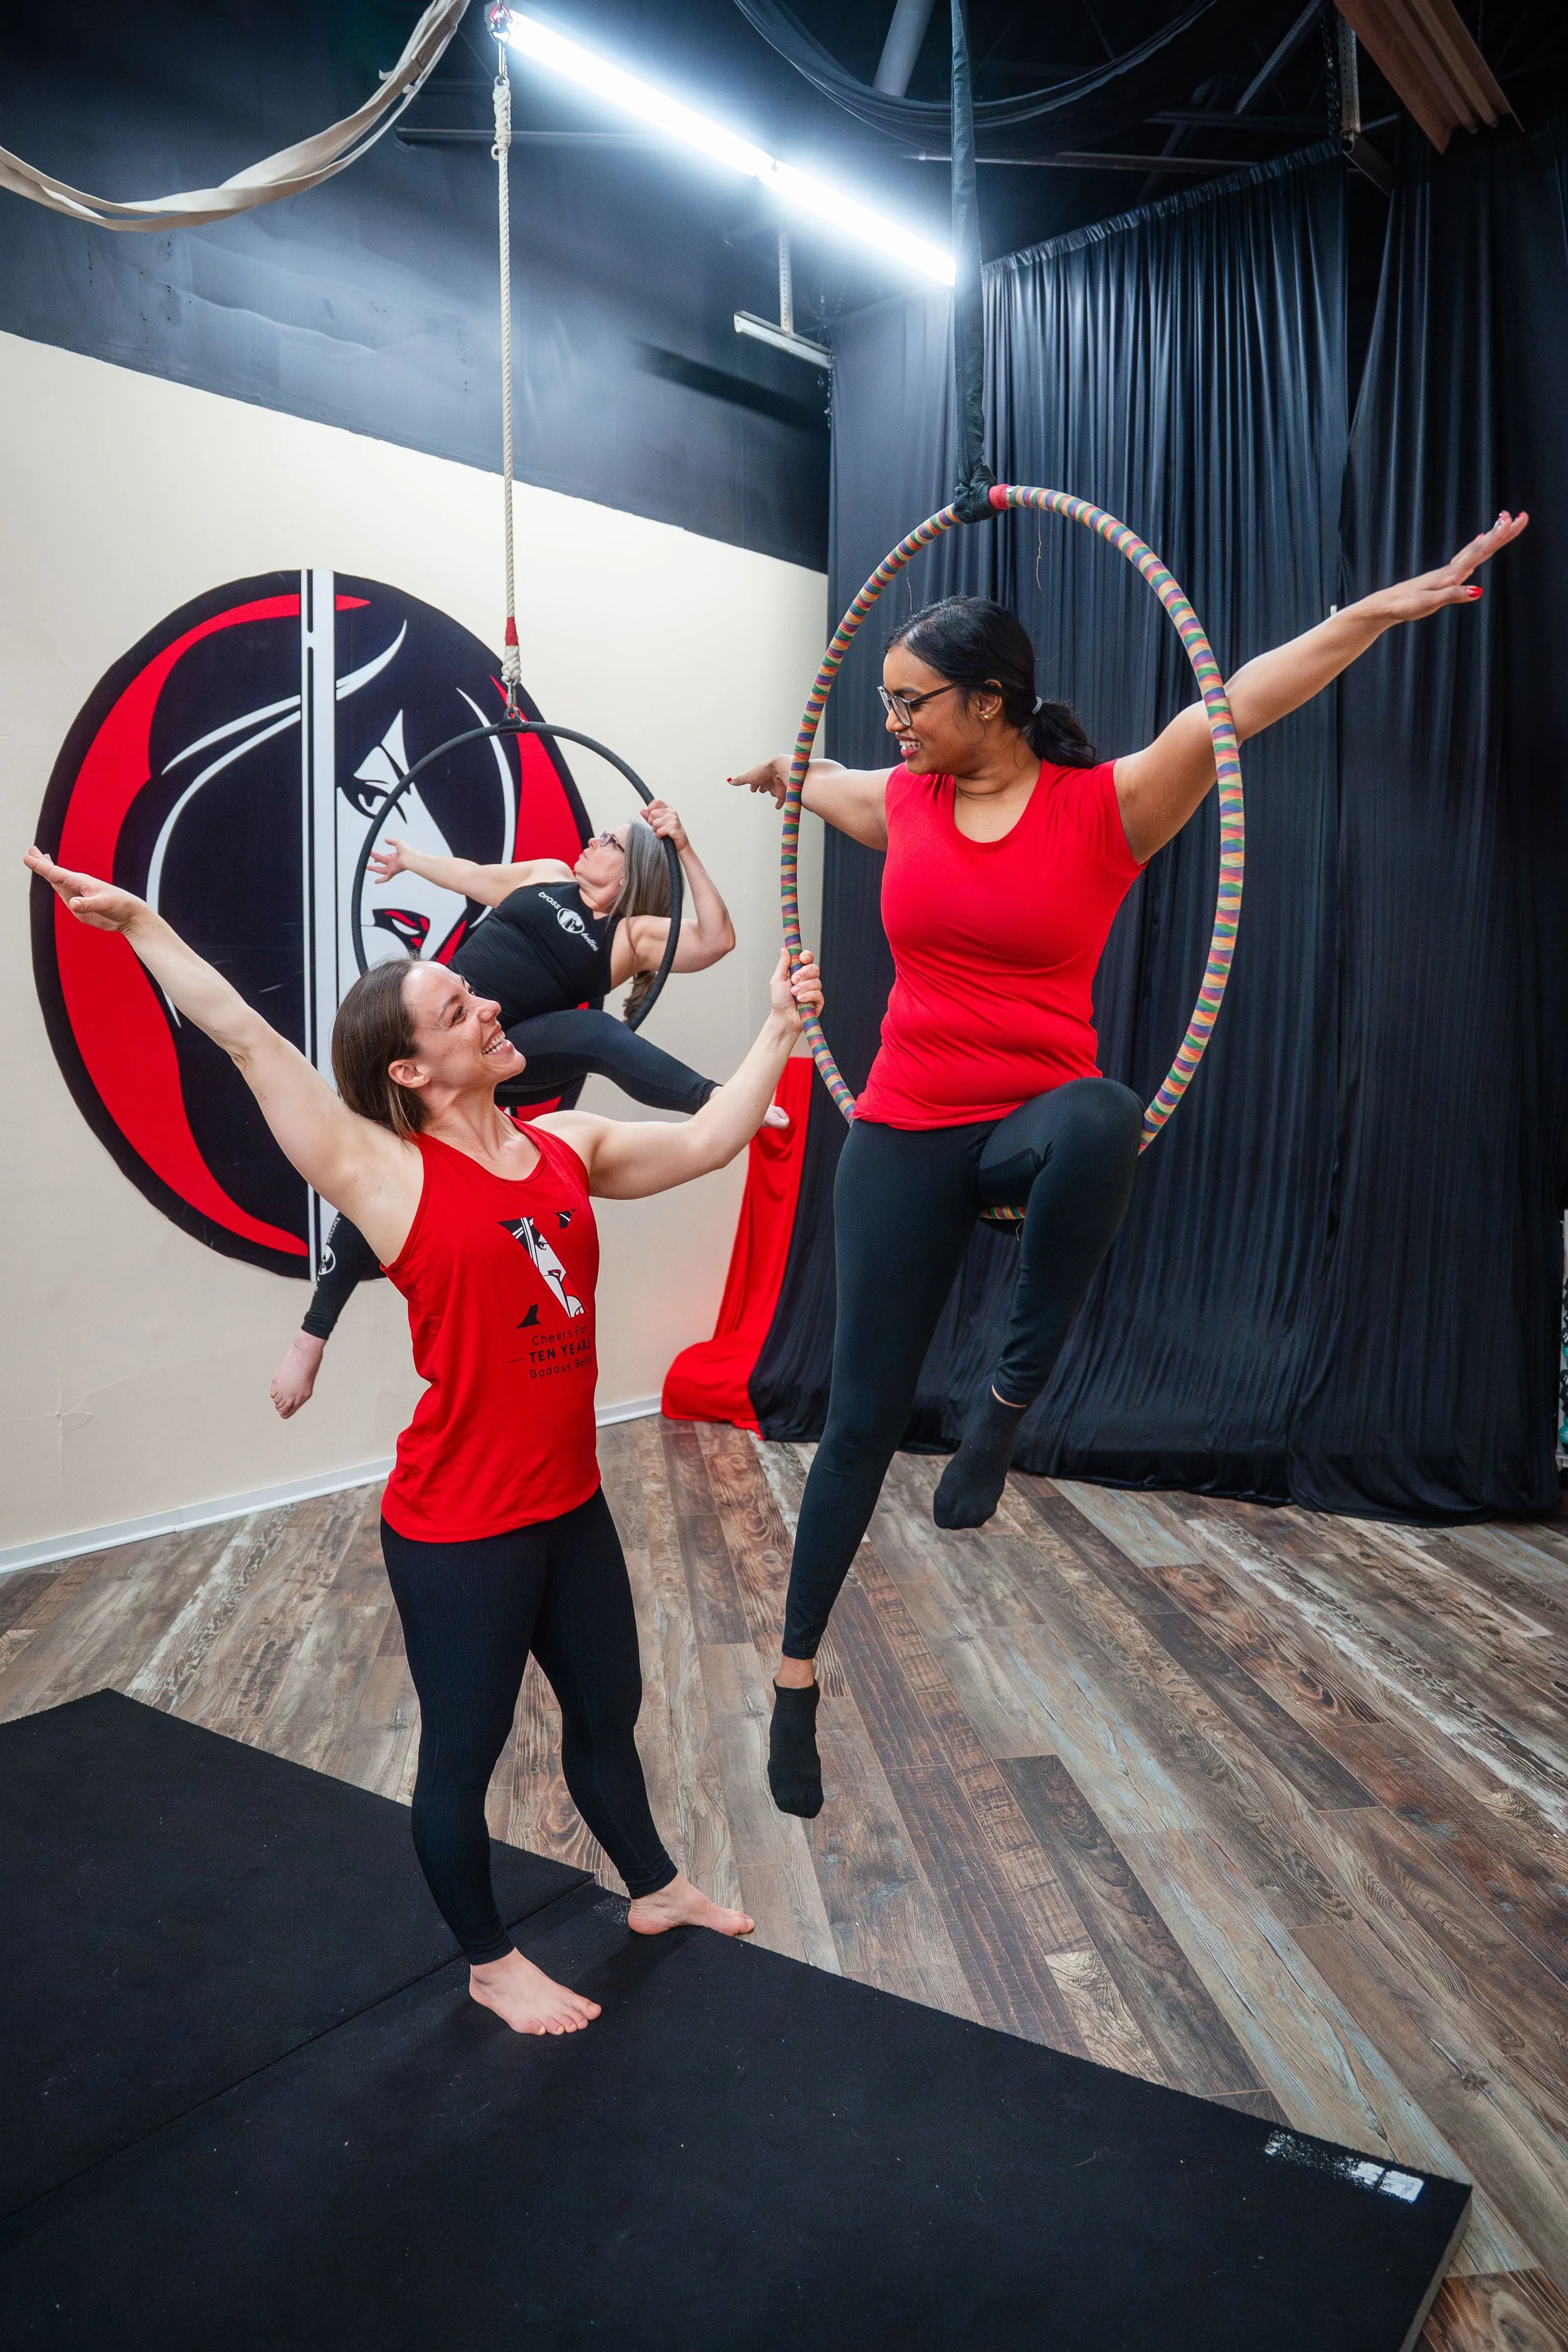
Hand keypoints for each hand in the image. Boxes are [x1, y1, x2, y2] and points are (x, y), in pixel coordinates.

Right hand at [25, 848, 146, 933]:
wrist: (130, 915)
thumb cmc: (121, 905)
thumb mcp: (104, 905)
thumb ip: (88, 904)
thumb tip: (73, 903)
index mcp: (81, 882)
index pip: (56, 873)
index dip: (41, 866)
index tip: (27, 857)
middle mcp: (77, 886)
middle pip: (55, 873)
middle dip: (42, 863)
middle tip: (30, 851)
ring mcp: (77, 895)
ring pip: (58, 881)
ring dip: (47, 870)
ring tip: (38, 859)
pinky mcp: (79, 905)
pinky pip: (64, 893)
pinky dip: (55, 884)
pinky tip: (53, 879)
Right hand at [367, 837, 412, 882]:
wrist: (409, 857)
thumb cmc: (406, 851)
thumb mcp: (397, 842)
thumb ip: (391, 841)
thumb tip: (385, 839)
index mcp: (394, 857)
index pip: (385, 857)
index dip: (378, 857)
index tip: (373, 856)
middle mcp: (392, 863)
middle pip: (381, 862)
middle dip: (374, 862)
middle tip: (367, 862)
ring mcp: (392, 868)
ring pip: (381, 870)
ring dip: (374, 869)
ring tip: (367, 868)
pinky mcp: (392, 872)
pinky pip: (385, 878)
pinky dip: (380, 880)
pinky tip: (376, 882)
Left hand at [642, 800, 689, 851]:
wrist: (680, 844)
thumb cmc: (670, 833)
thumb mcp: (657, 824)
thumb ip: (649, 817)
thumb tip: (642, 811)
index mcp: (667, 809)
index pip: (656, 802)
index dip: (650, 809)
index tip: (651, 816)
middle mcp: (671, 812)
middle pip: (653, 813)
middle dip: (652, 823)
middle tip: (658, 828)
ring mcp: (674, 819)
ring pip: (655, 822)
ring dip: (656, 830)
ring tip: (662, 832)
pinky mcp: (674, 827)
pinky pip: (660, 830)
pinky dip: (660, 835)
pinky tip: (664, 836)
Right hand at [727, 756, 789, 809]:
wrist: (782, 769)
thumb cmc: (766, 771)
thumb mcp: (750, 776)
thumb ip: (740, 780)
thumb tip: (729, 780)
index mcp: (760, 775)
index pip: (755, 780)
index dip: (753, 783)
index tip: (752, 787)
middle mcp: (769, 780)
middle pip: (764, 785)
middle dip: (762, 787)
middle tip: (761, 789)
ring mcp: (776, 786)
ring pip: (773, 791)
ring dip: (772, 792)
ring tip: (771, 794)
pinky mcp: (782, 792)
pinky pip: (780, 800)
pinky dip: (779, 803)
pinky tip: (777, 806)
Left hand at [770, 946, 821, 1030]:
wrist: (783, 1018)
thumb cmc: (779, 1000)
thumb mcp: (777, 980)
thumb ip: (783, 965)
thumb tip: (784, 949)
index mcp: (799, 971)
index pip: (808, 958)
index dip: (807, 956)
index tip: (802, 958)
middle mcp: (808, 979)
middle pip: (814, 968)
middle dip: (804, 973)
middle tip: (793, 980)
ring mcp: (814, 989)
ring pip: (816, 981)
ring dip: (803, 987)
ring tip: (794, 994)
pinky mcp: (819, 1000)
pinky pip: (818, 993)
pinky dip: (808, 996)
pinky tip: (800, 1000)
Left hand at [1373, 510, 1528, 623]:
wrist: (1386, 605)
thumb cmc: (1405, 605)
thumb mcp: (1429, 603)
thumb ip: (1453, 596)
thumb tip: (1478, 592)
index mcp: (1451, 574)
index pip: (1479, 552)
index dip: (1497, 537)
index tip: (1512, 520)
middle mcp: (1451, 569)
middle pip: (1483, 547)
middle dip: (1503, 532)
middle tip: (1522, 516)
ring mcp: (1448, 571)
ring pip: (1476, 549)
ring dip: (1494, 536)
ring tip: (1508, 521)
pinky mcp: (1444, 576)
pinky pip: (1466, 557)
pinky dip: (1477, 546)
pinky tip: (1480, 539)